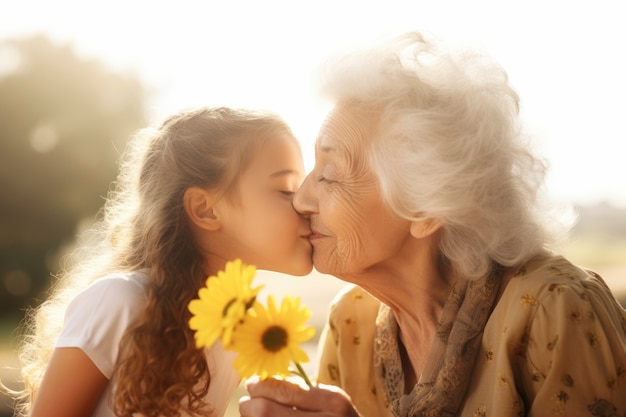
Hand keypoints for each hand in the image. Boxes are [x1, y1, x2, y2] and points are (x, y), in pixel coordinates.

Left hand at [239, 378, 359, 416]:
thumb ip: (301, 389)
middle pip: (263, 411)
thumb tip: (261, 381)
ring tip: (259, 414)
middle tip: (249, 401)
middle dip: (250, 404)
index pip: (282, 390)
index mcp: (332, 402)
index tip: (253, 383)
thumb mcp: (329, 399)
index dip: (260, 385)